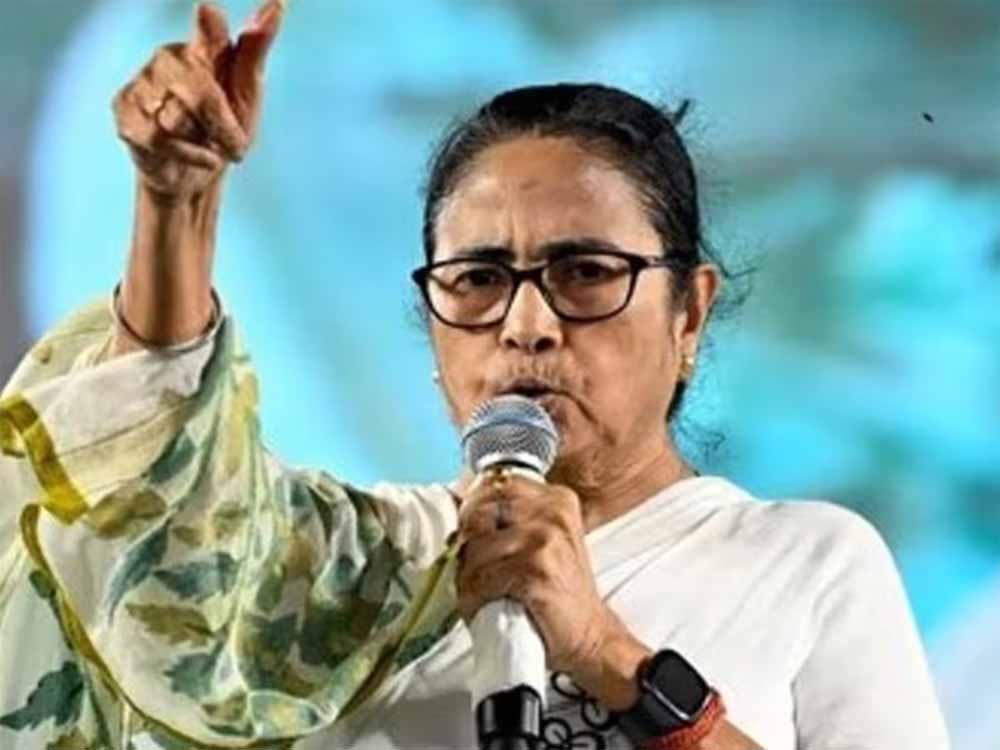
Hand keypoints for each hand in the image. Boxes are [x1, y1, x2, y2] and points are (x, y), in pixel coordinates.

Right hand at [111, 0, 284, 197]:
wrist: (197, 173)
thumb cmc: (226, 128)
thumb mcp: (248, 94)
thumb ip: (255, 52)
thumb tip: (277, 5)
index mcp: (205, 49)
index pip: (209, 32)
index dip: (210, 25)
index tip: (208, 9)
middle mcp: (170, 57)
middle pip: (202, 96)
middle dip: (224, 129)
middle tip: (233, 143)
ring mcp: (142, 82)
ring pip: (178, 120)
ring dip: (204, 143)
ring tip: (203, 143)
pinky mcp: (124, 110)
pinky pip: (159, 137)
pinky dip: (186, 154)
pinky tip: (190, 154)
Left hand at [455, 472, 618, 676]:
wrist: (589, 635)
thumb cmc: (560, 592)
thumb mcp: (544, 541)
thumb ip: (512, 520)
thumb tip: (461, 506)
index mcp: (556, 498)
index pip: (492, 486)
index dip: (473, 514)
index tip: (471, 537)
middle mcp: (552, 512)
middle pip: (479, 516)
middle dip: (468, 547)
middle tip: (473, 571)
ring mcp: (544, 538)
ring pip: (476, 550)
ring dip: (468, 578)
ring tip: (479, 593)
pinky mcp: (535, 569)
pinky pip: (482, 578)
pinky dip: (474, 596)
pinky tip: (484, 605)